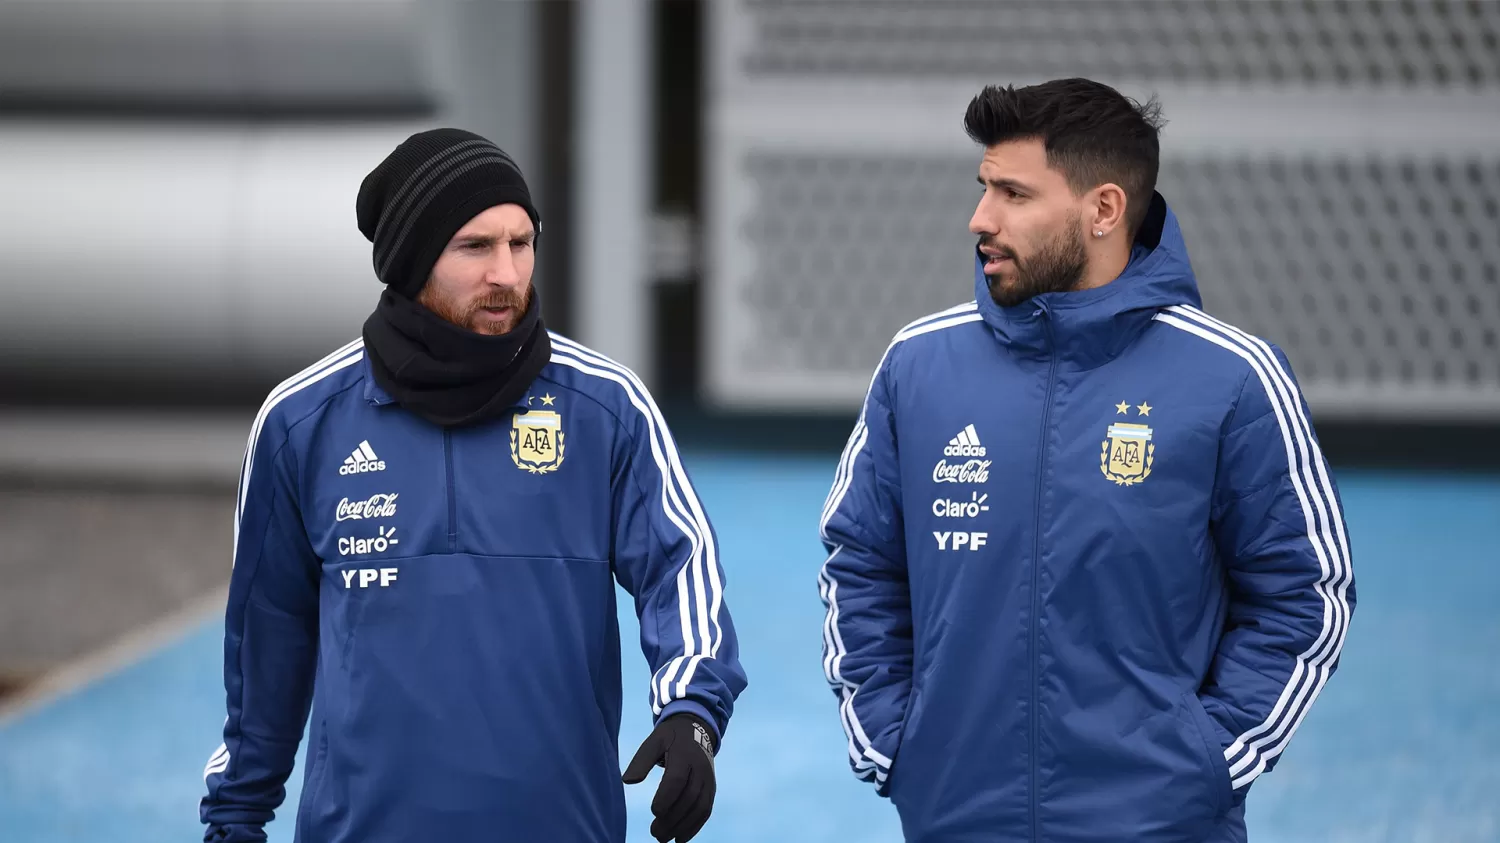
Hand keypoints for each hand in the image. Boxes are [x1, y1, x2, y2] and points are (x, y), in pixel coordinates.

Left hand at [621, 713, 717, 842]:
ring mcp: (708, 780)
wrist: (696, 729)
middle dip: (672, 819)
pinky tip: (680, 838)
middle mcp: (700, 769)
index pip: (678, 779)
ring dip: (683, 827)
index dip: (667, 797)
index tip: (653, 811)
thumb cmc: (670, 738)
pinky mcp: (711, 789)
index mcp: (684, 755)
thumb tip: (627, 781)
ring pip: (700, 808)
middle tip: (654, 834)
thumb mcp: (653, 741)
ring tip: (665, 839)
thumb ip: (641, 761)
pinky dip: (694, 827)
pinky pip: (706, 811)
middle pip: (689, 797)